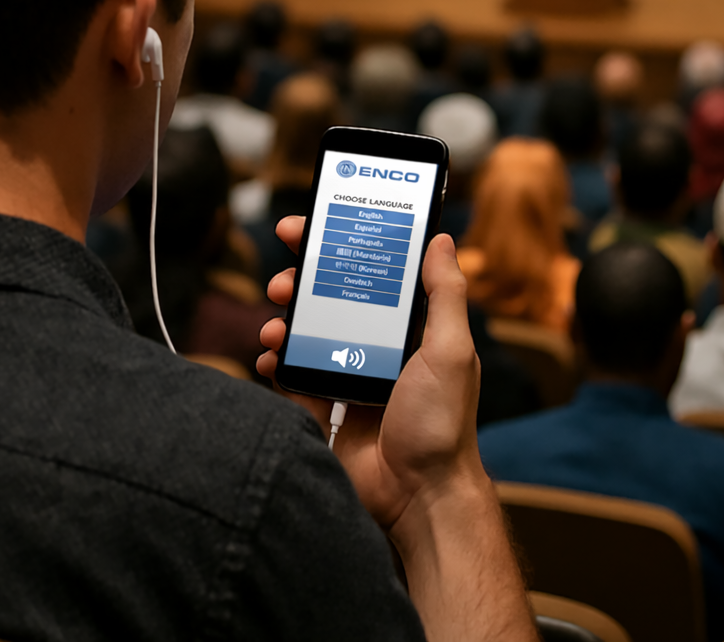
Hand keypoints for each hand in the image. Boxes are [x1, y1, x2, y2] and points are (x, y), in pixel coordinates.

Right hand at [259, 218, 537, 641]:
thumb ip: (445, 295)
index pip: (370, 272)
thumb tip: (441, 239)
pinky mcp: (324, 406)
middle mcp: (376, 344)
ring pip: (305, 332)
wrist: (418, 497)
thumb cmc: (442, 425)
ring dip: (284, 320)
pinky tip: (272, 359)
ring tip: (275, 324)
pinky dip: (277, 363)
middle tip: (282, 277)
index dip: (340, 246)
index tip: (309, 226)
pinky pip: (292, 375)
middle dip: (301, 281)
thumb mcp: (451, 351)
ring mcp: (347, 373)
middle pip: (329, 298)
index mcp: (407, 327)